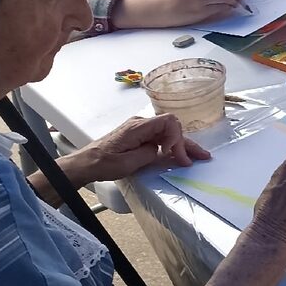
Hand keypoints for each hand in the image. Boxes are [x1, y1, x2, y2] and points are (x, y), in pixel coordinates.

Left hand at [70, 114, 208, 183]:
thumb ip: (149, 154)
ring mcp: (139, 129)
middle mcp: (140, 124)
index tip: (173, 154)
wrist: (85, 163)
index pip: (168, 122)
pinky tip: (178, 155)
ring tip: (196, 157)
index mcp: (138, 127)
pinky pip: (158, 138)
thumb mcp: (128, 163)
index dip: (176, 137)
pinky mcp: (137, 136)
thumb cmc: (102, 163)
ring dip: (180, 145)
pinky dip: (170, 146)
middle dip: (185, 143)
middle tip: (199, 157)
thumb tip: (161, 151)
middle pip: (170, 128)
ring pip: (166, 134)